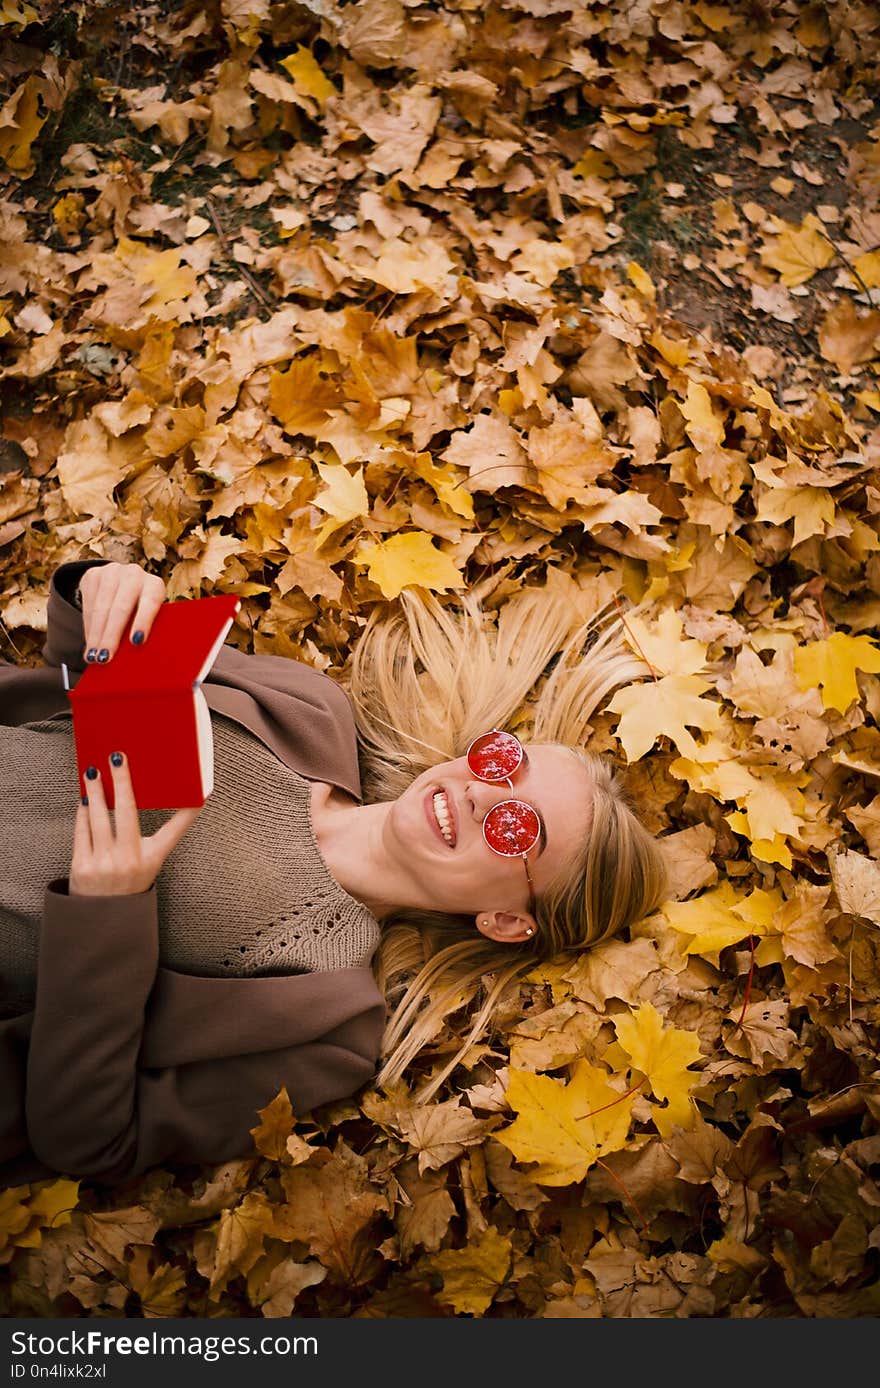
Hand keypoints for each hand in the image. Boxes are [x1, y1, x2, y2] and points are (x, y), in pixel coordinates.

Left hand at [70, 751, 203, 896]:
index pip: (175, 831)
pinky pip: (82, 832)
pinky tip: (84, 799)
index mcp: (152, 858)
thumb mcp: (148, 864)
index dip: (188, 812)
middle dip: (121, 781)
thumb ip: (151, 837)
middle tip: (116, 758)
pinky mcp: (82, 867)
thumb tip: (152, 806)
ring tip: (92, 772)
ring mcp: (104, 863)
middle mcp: (129, 860)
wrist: (103, 920)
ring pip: (98, 817)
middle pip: (126, 812)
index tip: (198, 793)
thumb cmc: (128, 884)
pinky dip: (82, 813)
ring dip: (95, 791)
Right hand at [79, 561, 165, 663]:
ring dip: (96, 635)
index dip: (144, 621)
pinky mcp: (93, 575)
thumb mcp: (150, 615)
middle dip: (111, 635)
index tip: (137, 642)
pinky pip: (88, 604)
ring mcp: (112, 572)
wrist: (121, 583)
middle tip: (106, 658)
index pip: (151, 602)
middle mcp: (135, 574)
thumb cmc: (141, 611)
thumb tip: (143, 659)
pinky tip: (89, 643)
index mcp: (155, 585)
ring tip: (94, 656)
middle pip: (121, 608)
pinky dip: (88, 627)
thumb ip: (150, 629)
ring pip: (101, 607)